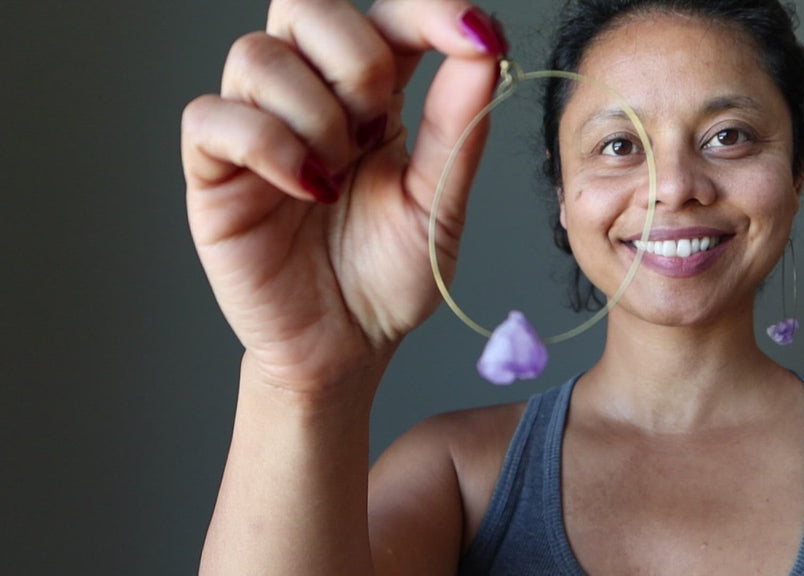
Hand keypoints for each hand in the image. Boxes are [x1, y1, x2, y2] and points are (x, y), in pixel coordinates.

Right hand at [181, 0, 506, 392]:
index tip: (474, 36)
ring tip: (338, 175)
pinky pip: (212, 116)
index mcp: (371, 97)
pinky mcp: (213, 171)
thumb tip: (485, 48)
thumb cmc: (388, 277)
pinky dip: (267, 144)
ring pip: (258, 55)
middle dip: (355, 57)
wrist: (346, 348)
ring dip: (315, 112)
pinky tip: (308, 188)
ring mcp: (256, 129)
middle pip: (306, 4)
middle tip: (378, 127)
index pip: (385, 14)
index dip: (425, 10)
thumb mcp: (439, 204)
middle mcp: (309, 98)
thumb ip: (457, 127)